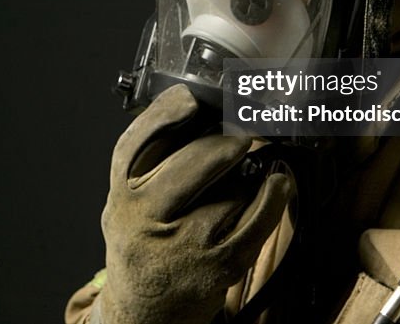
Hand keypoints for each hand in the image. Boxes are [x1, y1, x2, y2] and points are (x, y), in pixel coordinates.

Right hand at [95, 84, 293, 323]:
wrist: (143, 313)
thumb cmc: (142, 245)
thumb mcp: (128, 203)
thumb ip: (151, 164)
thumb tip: (200, 113)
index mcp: (121, 196)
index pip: (136, 144)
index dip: (165, 114)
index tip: (191, 98)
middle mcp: (145, 219)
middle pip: (190, 163)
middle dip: (224, 142)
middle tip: (242, 131)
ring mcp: (183, 244)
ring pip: (228, 191)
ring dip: (249, 173)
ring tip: (255, 164)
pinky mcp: (217, 266)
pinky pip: (254, 223)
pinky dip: (273, 198)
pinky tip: (278, 184)